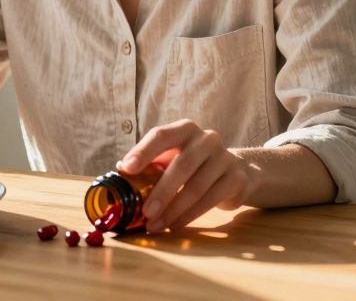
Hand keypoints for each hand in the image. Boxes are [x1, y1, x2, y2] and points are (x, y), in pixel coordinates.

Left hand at [117, 118, 254, 232]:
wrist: (236, 172)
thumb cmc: (193, 165)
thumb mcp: (172, 158)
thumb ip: (149, 163)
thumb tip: (119, 171)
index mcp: (184, 129)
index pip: (161, 135)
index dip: (143, 151)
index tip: (127, 168)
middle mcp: (207, 139)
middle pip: (182, 165)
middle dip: (161, 191)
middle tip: (145, 212)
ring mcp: (225, 157)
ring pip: (196, 187)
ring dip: (174, 210)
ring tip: (156, 225)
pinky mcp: (237, 179)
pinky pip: (210, 200)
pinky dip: (190, 215)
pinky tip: (175, 225)